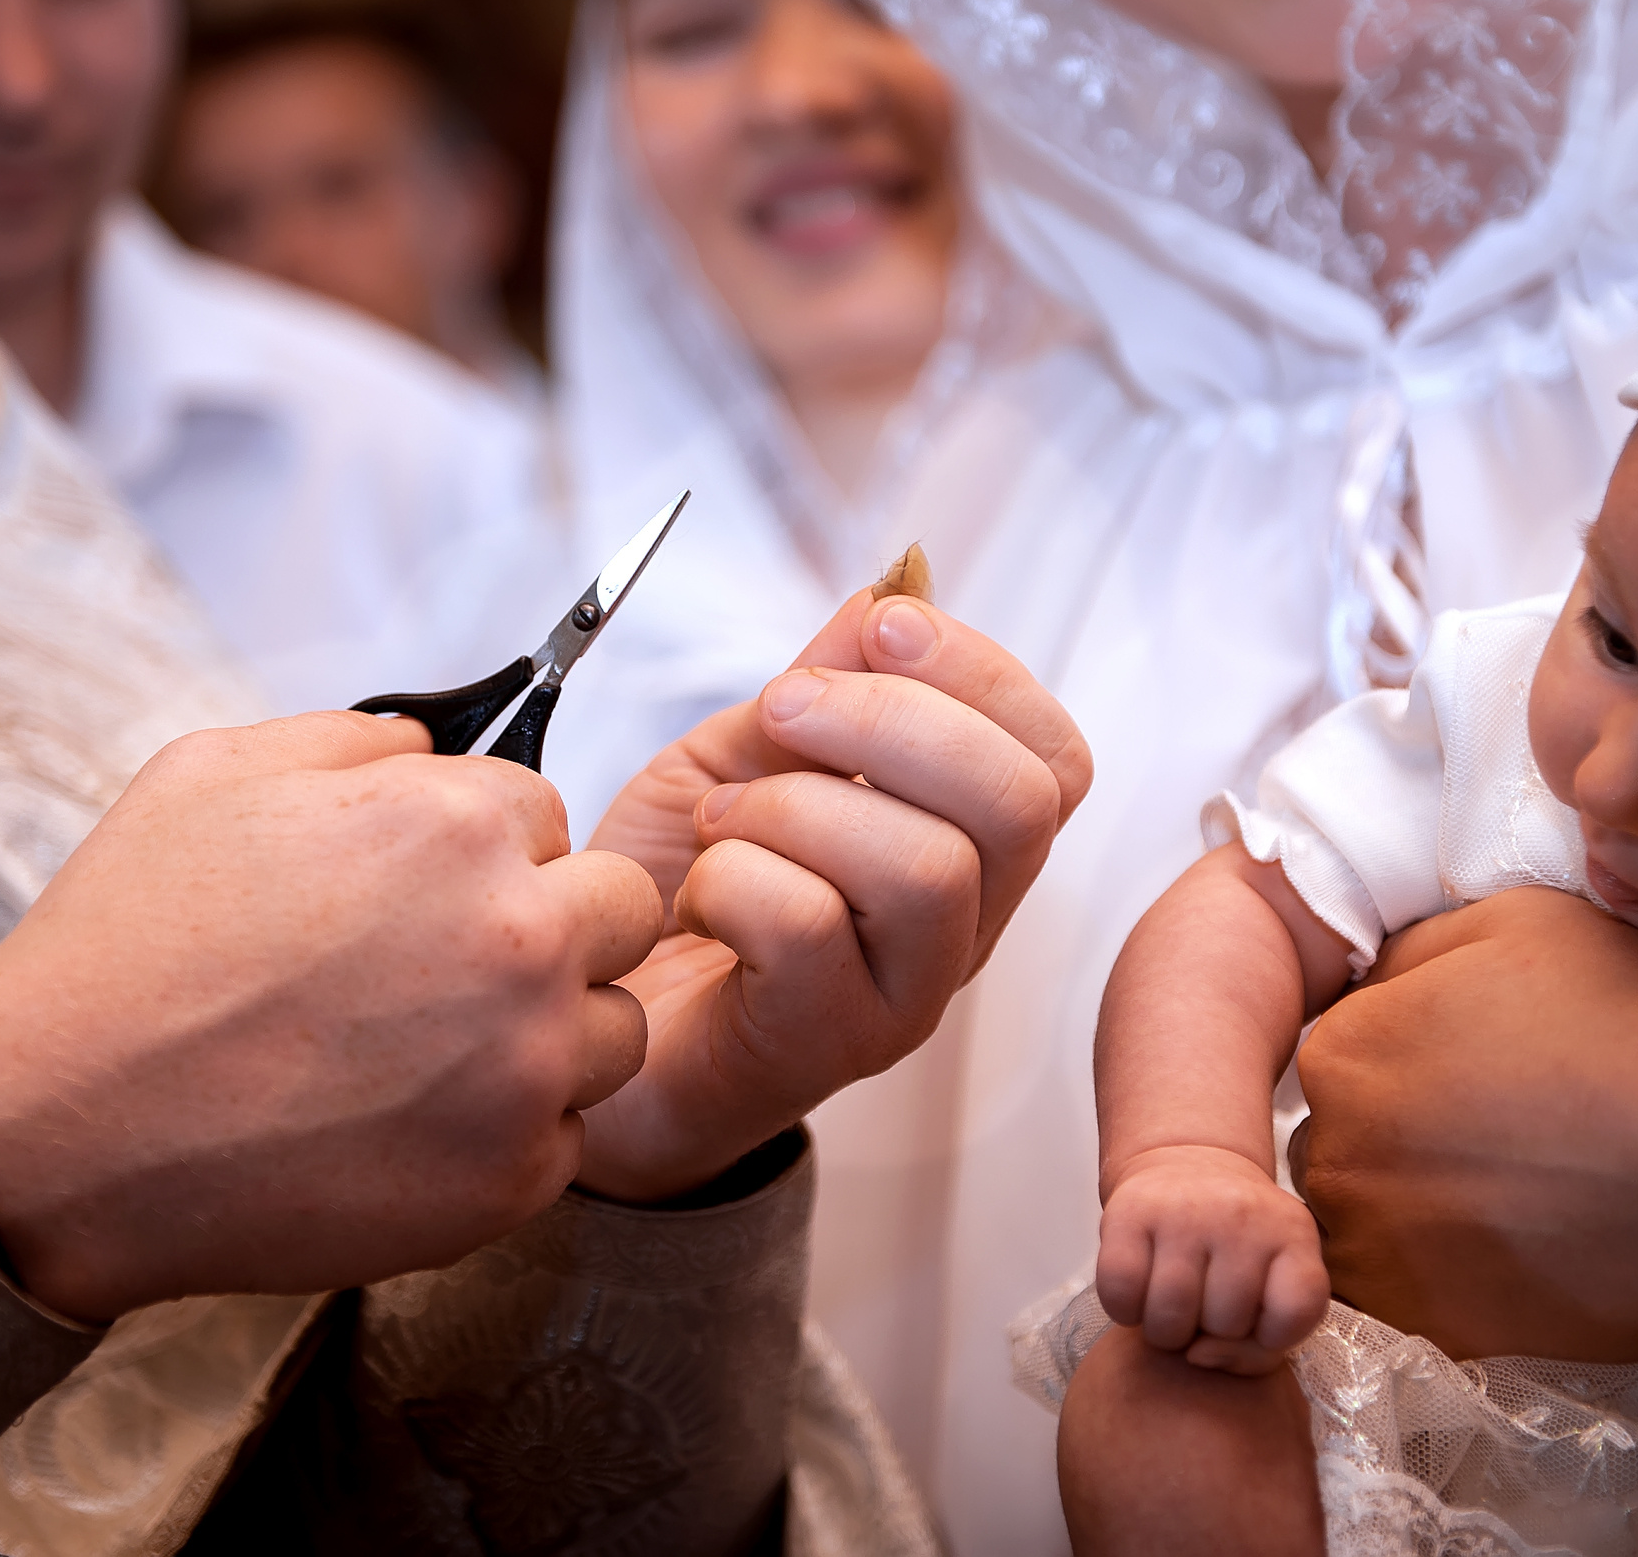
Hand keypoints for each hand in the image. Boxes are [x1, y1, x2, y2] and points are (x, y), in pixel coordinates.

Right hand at [0, 712, 661, 1320]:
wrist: (60, 1132)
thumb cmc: (127, 945)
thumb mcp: (213, 772)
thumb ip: (357, 741)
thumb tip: (438, 743)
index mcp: (456, 825)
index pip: (548, 811)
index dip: (483, 849)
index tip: (419, 893)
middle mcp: (518, 937)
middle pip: (621, 910)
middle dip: (552, 925)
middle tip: (446, 969)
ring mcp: (524, 1069)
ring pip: (614, 1029)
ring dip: (549, 1033)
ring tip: (425, 1053)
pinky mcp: (510, 1180)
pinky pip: (565, 1138)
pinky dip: (504, 1135)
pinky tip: (403, 1127)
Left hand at [576, 590, 1090, 1198]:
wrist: (585, 1011)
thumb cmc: (675, 889)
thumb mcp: (744, 755)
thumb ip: (823, 680)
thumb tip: (890, 590)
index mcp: (964, 850)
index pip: (1053, 762)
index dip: (983, 673)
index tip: (881, 625)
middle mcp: (960, 931)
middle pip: (1016, 808)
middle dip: (891, 720)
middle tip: (781, 708)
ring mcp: (902, 999)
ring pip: (926, 871)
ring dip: (797, 808)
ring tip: (718, 821)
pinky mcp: (821, 1047)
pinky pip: (810, 931)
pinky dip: (733, 878)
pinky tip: (695, 893)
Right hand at [1096, 1145, 1329, 1371]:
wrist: (1188, 1165)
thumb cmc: (1236, 1248)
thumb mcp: (1273, 1285)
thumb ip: (1257, 1349)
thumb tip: (1197, 1356)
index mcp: (1293, 1232)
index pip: (1295, 1313)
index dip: (1274, 1336)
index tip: (1258, 1315)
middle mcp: (1241, 1214)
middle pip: (1226, 1325)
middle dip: (1211, 1331)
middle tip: (1206, 1302)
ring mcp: (1183, 1211)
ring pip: (1169, 1320)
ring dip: (1166, 1331)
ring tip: (1174, 1304)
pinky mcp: (1128, 1212)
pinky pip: (1120, 1295)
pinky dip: (1125, 1312)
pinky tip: (1139, 1294)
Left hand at [1293, 887, 1637, 1404]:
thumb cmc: (1634, 1018)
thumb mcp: (1510, 923)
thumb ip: (1408, 952)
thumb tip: (1369, 986)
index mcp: (1343, 1053)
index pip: (1341, 1058)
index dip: (1410, 1061)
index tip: (1478, 1071)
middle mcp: (1335, 1157)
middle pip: (1342, 1145)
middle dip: (1399, 1140)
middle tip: (1503, 1138)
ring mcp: (1380, 1255)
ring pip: (1367, 1228)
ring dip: (1417, 1214)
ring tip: (1521, 1196)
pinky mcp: (1437, 1328)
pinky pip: (1416, 1298)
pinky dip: (1456, 1278)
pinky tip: (1530, 1247)